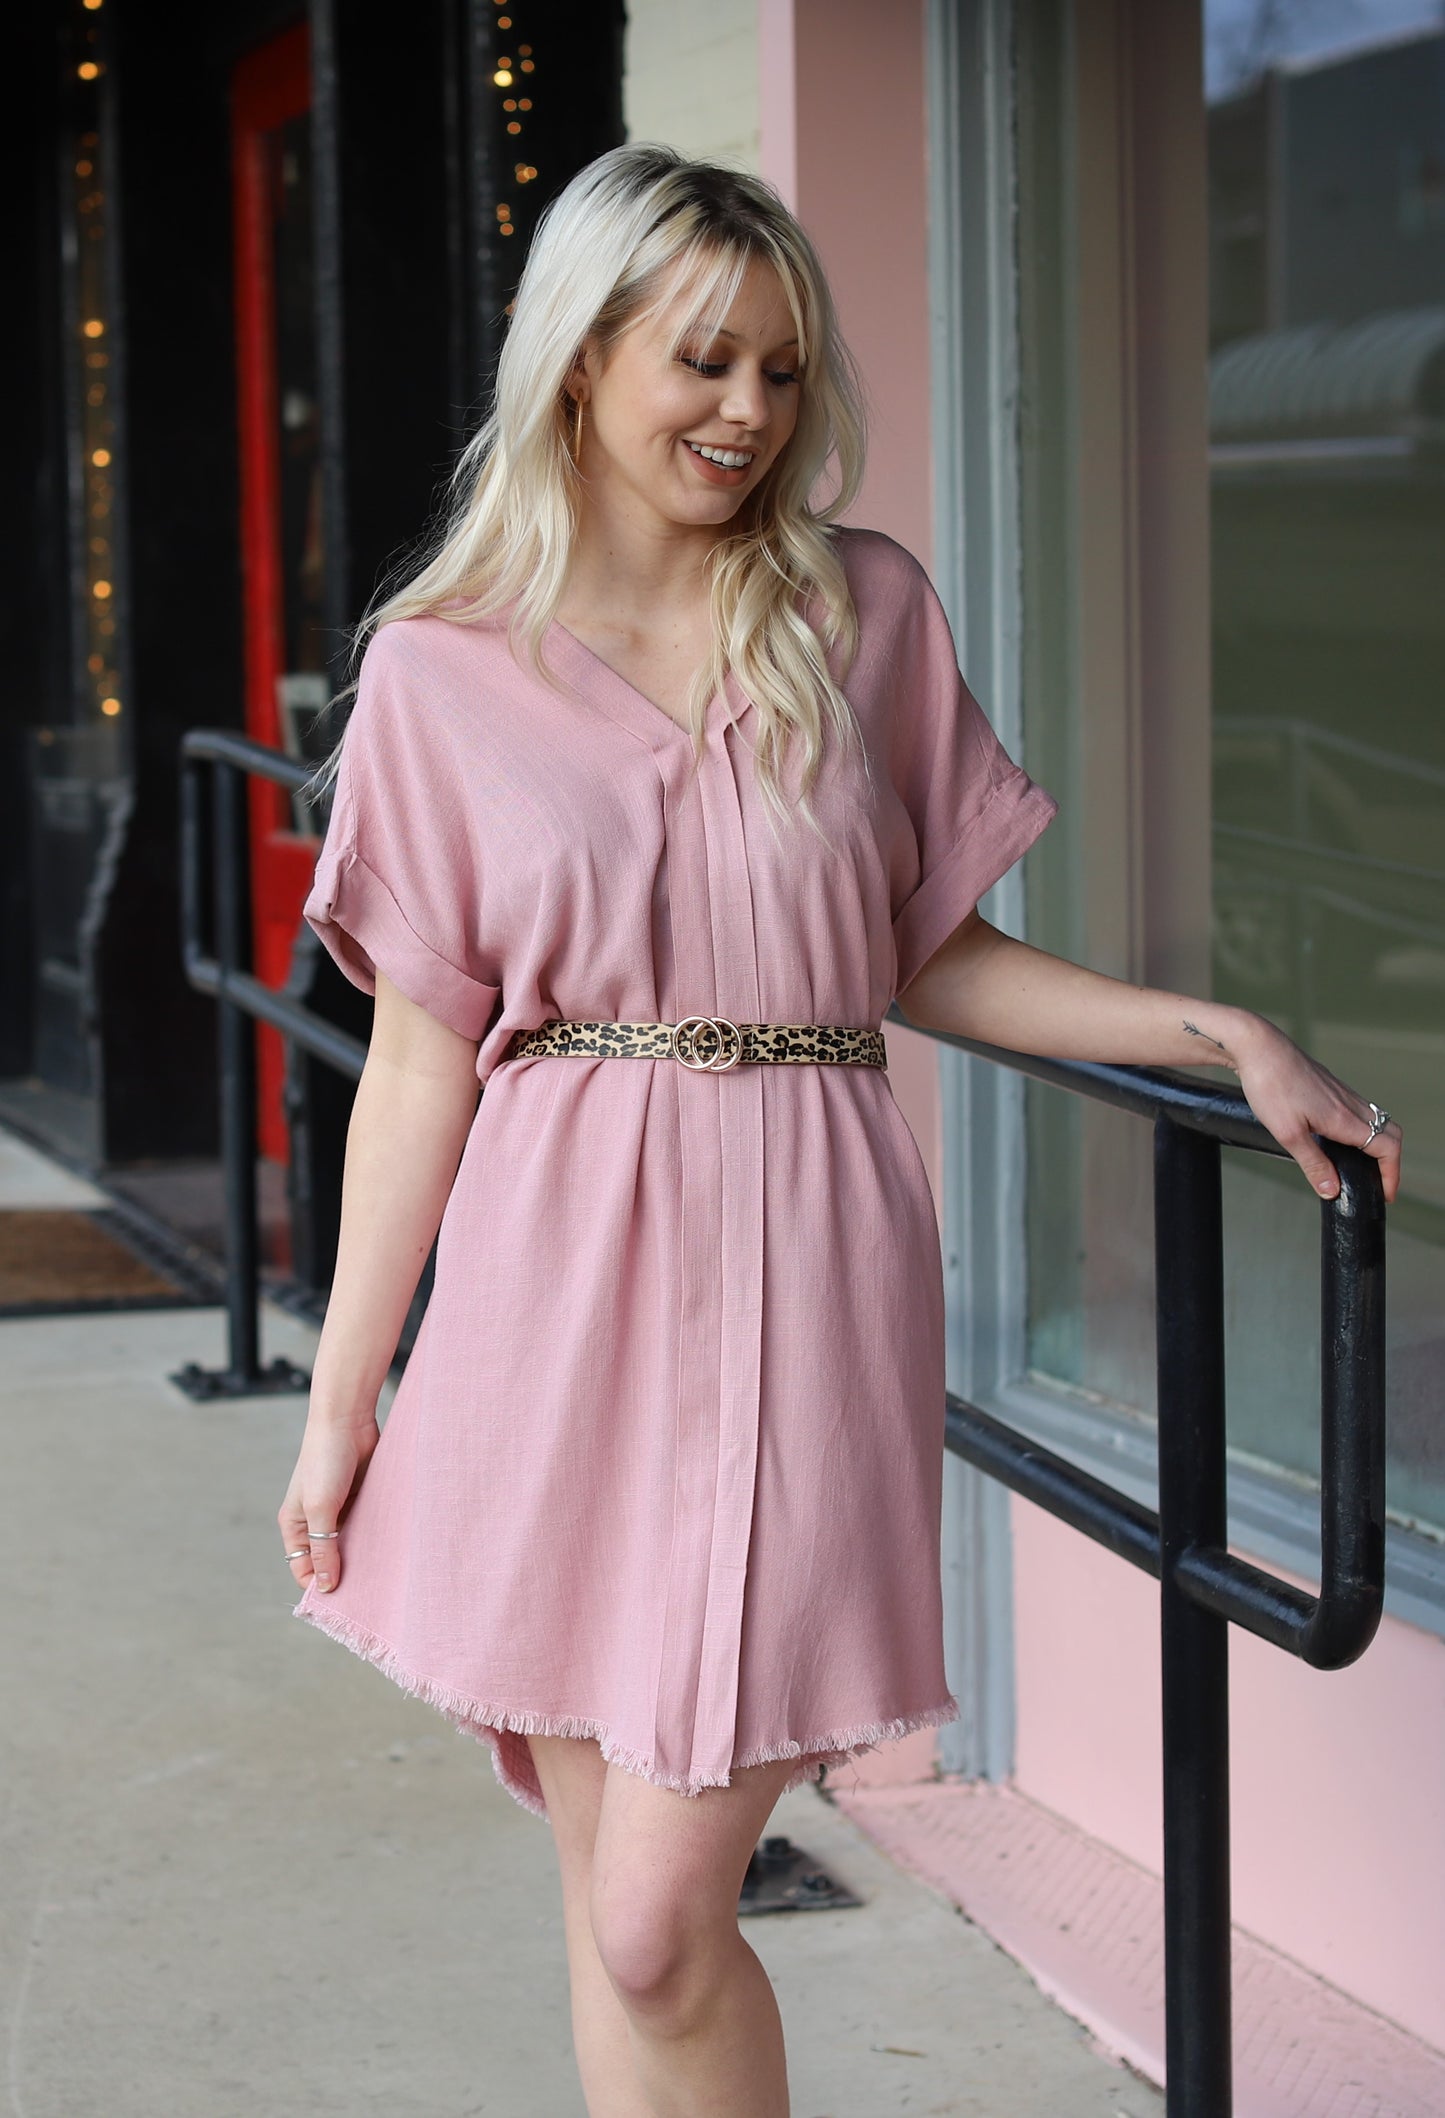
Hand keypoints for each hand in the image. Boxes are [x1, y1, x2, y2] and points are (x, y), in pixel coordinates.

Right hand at [277, 1411, 379, 1594]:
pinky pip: (367, 1527)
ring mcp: (339, 1510)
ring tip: (384, 1573)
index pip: (303, 1568)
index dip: (319, 1584)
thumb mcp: (321, 1508)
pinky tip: (391, 1548)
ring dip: (363, 1555)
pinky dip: (376, 1537)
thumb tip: (326, 1586)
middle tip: (368, 1592)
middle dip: (344, 1573)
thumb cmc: (325, 1460)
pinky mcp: (360, 1500)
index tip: (342, 1600)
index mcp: (295, 1525)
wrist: (348, 1420)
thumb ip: (323, 1547)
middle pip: (328, 1559)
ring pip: (350, 1545)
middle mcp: (315, 1521)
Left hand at [1233, 1016, 1402, 1202]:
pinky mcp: (1331, 1087)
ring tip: (1364, 1167)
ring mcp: (1342, 1094)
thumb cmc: (1270, 1086)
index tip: (1386, 1194)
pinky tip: (1343, 1139)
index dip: (1392, 1175)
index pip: (1387, 1148)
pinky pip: (1360, 1111)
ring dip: (1378, 1145)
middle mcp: (1350, 1105)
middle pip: (1390, 1134)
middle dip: (1391, 1162)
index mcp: (1345, 1119)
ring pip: (1377, 1121)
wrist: (1258, 1048)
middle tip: (1379, 1183)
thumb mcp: (1288, 1134)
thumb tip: (1332, 1190)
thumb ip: (1313, 1163)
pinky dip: (1364, 1130)